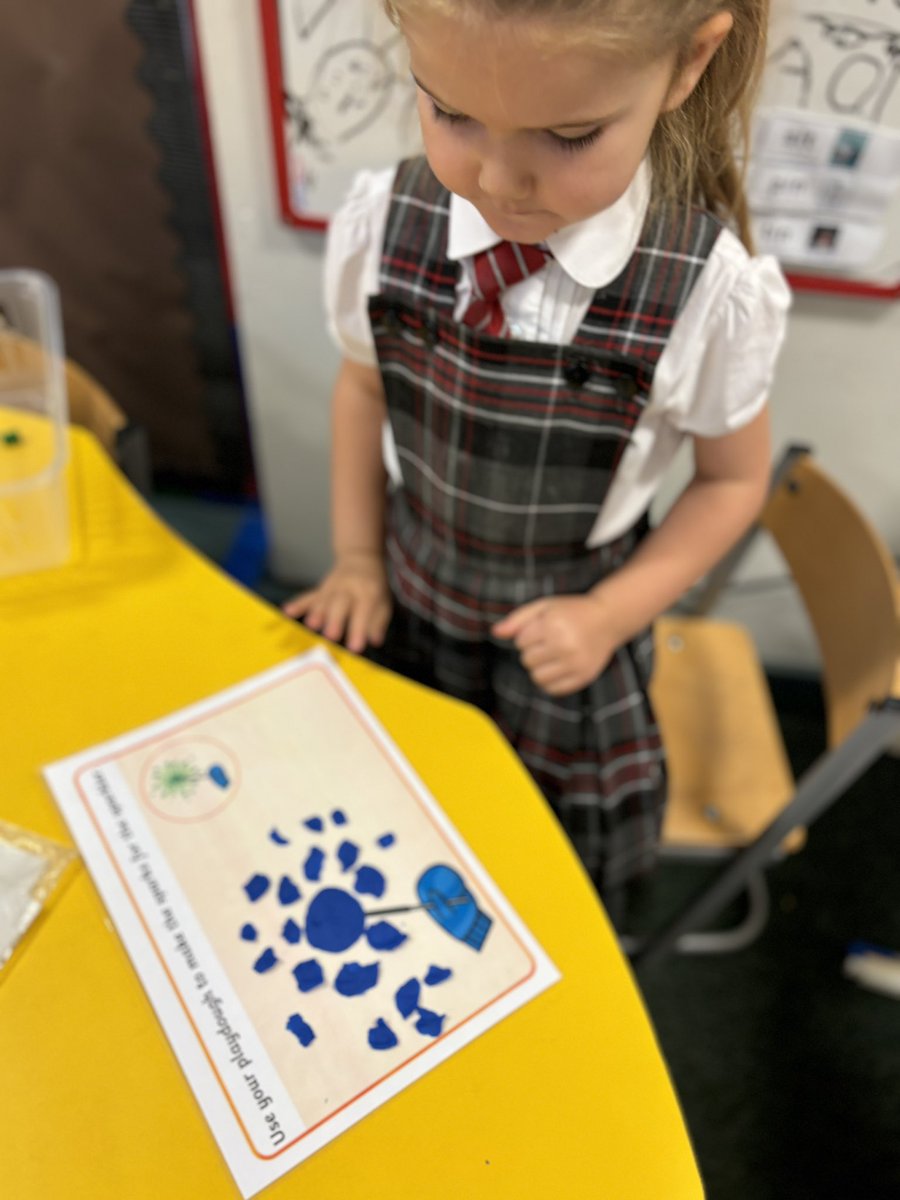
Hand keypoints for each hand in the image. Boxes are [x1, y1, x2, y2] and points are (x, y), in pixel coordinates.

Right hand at [282, 552, 390, 653]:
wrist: (361, 558)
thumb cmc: (374, 589)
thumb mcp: (383, 603)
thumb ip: (378, 622)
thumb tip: (374, 640)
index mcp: (368, 592)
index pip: (364, 611)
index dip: (359, 629)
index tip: (355, 648)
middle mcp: (349, 588)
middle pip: (340, 604)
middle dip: (335, 620)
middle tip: (331, 636)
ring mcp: (332, 587)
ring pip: (323, 600)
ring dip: (316, 613)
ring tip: (311, 626)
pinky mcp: (321, 589)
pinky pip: (308, 597)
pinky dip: (297, 605)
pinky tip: (287, 613)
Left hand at [492, 592, 622, 695]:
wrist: (608, 619)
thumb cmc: (570, 611)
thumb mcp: (544, 606)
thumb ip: (518, 619)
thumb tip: (495, 632)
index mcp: (553, 625)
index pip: (520, 642)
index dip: (527, 636)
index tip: (541, 629)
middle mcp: (565, 645)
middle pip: (527, 661)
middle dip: (532, 652)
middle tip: (548, 642)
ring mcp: (576, 663)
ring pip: (537, 677)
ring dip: (539, 668)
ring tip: (551, 656)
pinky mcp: (584, 677)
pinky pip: (553, 690)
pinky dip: (550, 681)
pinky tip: (558, 667)